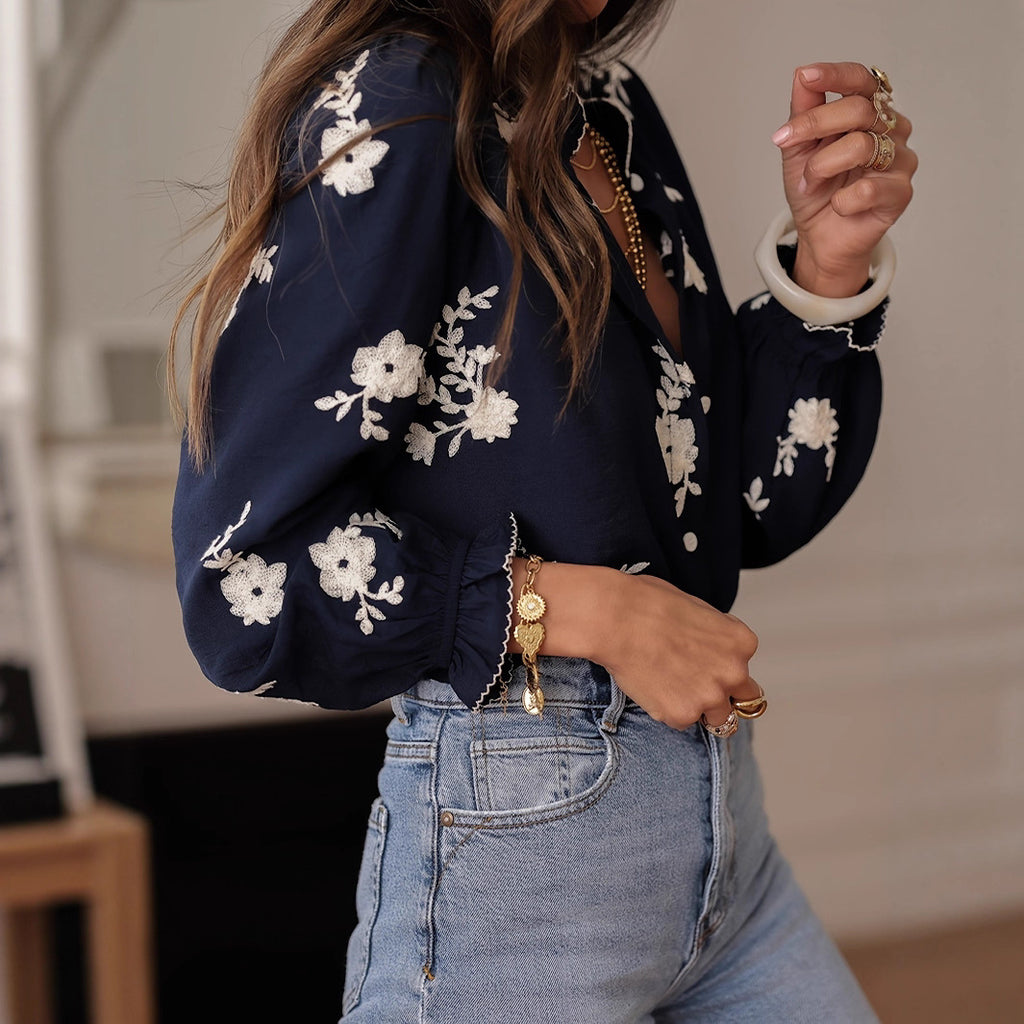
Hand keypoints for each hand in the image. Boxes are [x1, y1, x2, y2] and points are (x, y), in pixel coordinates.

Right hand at [600, 573, 761, 731]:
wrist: (616, 618)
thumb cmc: (649, 603)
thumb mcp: (699, 610)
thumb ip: (716, 636)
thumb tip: (712, 649)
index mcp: (742, 642)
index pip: (745, 667)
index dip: (723, 667)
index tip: (704, 665)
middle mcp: (734, 673)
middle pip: (745, 702)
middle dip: (725, 696)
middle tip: (698, 687)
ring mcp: (709, 697)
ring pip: (717, 719)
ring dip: (699, 707)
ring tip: (669, 686)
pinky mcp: (682, 715)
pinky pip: (680, 721)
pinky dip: (667, 709)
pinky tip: (650, 685)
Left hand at [772, 62, 917, 297]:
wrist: (819, 236)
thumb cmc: (815, 189)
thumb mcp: (799, 149)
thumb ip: (803, 112)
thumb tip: (801, 75)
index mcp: (869, 113)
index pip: (861, 81)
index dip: (835, 76)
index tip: (807, 76)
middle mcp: (891, 130)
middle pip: (859, 109)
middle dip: (814, 124)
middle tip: (785, 142)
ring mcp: (900, 160)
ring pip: (861, 147)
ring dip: (822, 166)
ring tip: (809, 183)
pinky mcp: (900, 193)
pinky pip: (867, 190)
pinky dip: (841, 200)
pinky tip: (837, 205)